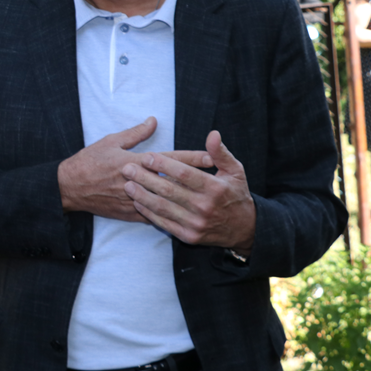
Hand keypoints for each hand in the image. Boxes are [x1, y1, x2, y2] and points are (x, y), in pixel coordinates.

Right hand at [59, 117, 212, 222]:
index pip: (169, 159)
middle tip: (216, 179)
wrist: (69, 187)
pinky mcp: (129, 212)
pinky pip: (152, 214)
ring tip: (204, 197)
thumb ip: (135, 133)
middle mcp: (137, 180)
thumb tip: (153, 121)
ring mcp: (134, 198)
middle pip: (172, 180)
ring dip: (185, 198)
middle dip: (196, 178)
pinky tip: (182, 215)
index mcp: (134, 161)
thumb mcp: (110, 141)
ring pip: (165, 200)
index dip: (190, 158)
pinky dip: (166, 214)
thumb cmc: (89, 162)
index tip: (210, 157)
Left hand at [122, 130, 255, 253]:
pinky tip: (138, 203)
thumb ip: (221, 153)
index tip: (147, 156)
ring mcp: (196, 224)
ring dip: (142, 196)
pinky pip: (165, 223)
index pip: (185, 174)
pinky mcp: (189, 236)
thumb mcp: (235, 171)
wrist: (243, 229)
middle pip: (169, 191)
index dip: (164, 165)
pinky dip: (149, 213)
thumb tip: (213, 134)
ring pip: (163, 208)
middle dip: (145, 179)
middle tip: (126, 169)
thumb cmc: (236, 194)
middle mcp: (205, 207)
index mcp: (215, 189)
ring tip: (127, 185)